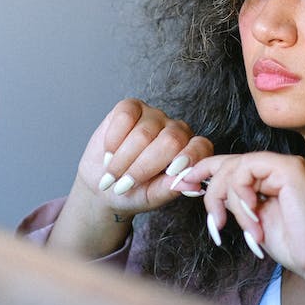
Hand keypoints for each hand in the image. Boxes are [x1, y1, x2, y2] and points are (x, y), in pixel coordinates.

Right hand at [78, 98, 213, 215]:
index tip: (171, 173)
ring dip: (123, 159)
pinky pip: (125, 116)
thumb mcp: (152, 197)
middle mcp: (176, 130)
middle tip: (124, 185)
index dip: (188, 158)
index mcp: (190, 152)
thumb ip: (171, 189)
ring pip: (144, 133)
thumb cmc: (133, 192)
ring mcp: (154, 116)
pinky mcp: (131, 107)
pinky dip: (113, 139)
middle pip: (170, 141)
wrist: (104, 183)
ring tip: (113, 174)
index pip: (200, 147)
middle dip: (143, 167)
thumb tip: (192, 186)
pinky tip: (110, 153)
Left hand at [175, 152, 304, 276]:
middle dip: (209, 190)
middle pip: (226, 164)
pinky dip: (241, 195)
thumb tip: (203, 188)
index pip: (229, 164)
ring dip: (227, 200)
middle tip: (213, 220)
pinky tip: (251, 216)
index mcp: (269, 176)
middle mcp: (277, 166)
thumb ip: (233, 202)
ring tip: (235, 226)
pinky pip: (247, 171)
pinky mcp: (288, 168)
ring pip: (233, 168)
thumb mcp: (251, 220)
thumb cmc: (293, 245)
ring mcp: (284, 164)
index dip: (201, 172)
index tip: (181, 185)